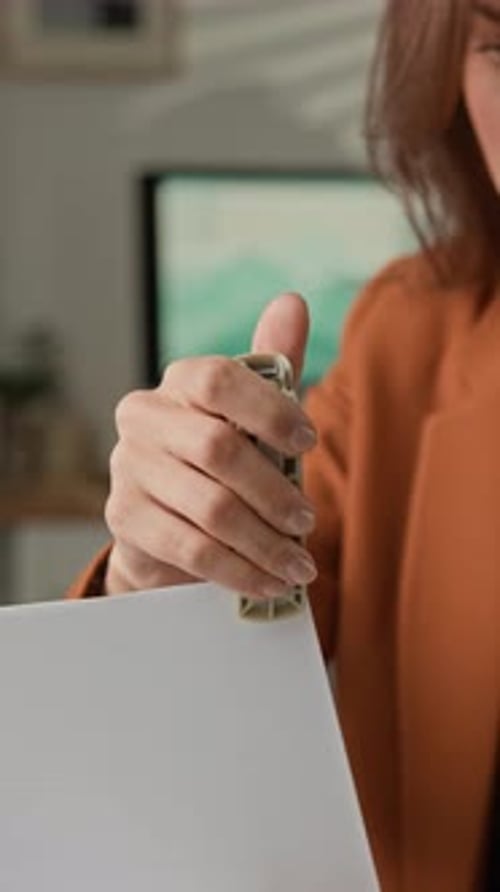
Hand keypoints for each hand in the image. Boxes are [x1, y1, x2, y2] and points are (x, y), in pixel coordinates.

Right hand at [104, 293, 317, 598]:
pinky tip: (268, 582)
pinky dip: (239, 570)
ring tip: (299, 563)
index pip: (217, 379)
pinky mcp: (125, 518)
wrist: (169, 524)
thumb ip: (273, 368)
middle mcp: (144, 417)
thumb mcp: (253, 417)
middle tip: (308, 522)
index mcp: (179, 382)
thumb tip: (293, 301)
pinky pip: (191, 548)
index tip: (309, 442)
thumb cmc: (223, 463)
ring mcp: (128, 468)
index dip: (269, 410)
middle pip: (217, 450)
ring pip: (209, 507)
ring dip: (264, 542)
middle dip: (274, 492)